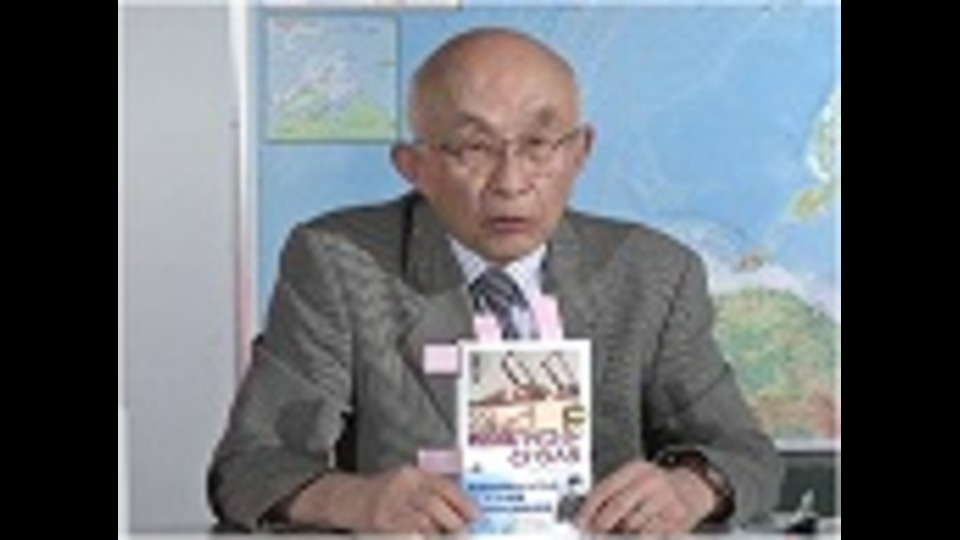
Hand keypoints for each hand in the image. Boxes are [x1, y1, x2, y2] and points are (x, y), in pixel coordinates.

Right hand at [289, 465, 477, 532]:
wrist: (342, 497)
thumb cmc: (378, 494)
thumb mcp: (404, 485)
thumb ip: (428, 493)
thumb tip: (459, 511)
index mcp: (412, 474)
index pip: (444, 486)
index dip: (463, 502)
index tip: (475, 515)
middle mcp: (402, 484)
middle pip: (436, 503)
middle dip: (455, 521)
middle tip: (464, 533)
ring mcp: (390, 502)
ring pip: (425, 519)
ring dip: (442, 533)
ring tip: (450, 539)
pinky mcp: (380, 520)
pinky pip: (410, 531)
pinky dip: (424, 538)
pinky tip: (428, 539)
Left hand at [575, 458, 715, 533]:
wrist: (692, 488)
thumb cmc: (654, 486)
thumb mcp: (633, 479)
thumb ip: (612, 492)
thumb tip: (587, 515)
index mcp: (636, 469)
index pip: (605, 488)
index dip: (589, 508)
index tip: (580, 522)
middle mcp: (651, 482)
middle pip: (617, 507)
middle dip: (601, 525)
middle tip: (593, 534)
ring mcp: (665, 500)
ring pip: (632, 524)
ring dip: (621, 533)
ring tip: (620, 532)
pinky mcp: (677, 519)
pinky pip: (650, 534)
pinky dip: (640, 536)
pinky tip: (638, 534)